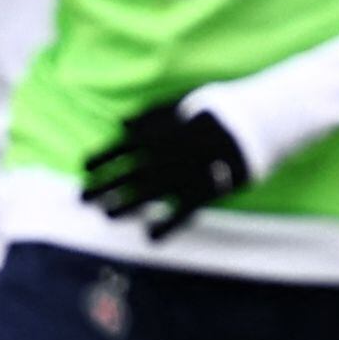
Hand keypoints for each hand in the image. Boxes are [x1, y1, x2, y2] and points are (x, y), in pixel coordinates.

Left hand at [80, 100, 251, 238]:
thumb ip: (150, 115)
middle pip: (127, 172)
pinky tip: (150, 236)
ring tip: (106, 214)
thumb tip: (121, 125)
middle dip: (101, 185)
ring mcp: (185, 173)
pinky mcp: (206, 190)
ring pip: (148, 193)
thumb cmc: (218, 111)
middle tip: (81, 197)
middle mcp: (168, 154)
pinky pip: (183, 212)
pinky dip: (166, 226)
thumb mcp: (183, 103)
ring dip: (124, 205)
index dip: (101, 156)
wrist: (257, 122)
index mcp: (163, 131)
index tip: (84, 167)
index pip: (122, 146)